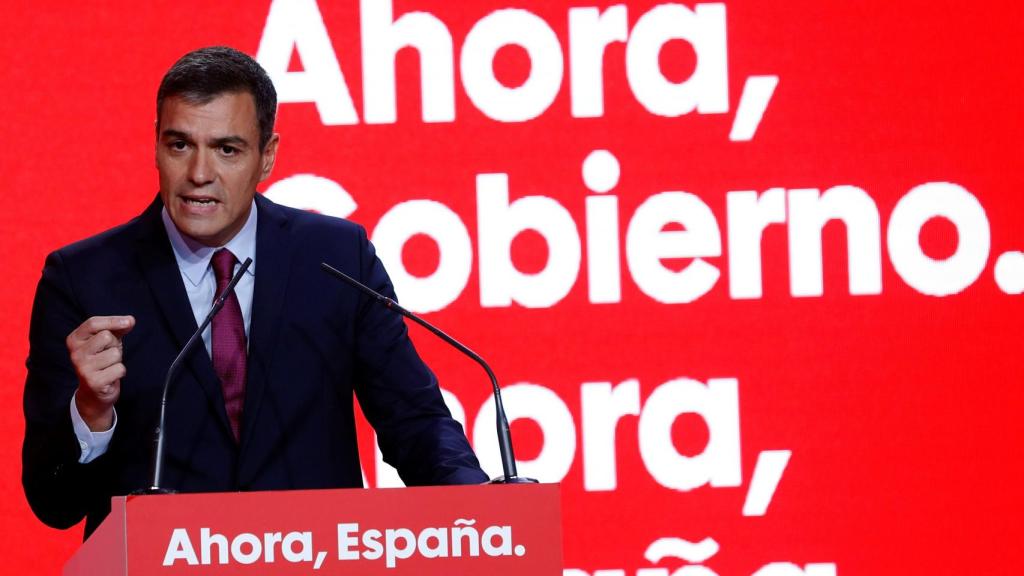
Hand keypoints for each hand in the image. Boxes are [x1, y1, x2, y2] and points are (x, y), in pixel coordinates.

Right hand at [67, 316, 134, 431]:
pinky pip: (119, 368)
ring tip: (109, 366)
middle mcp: (75, 354)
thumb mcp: (107, 341)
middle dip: (115, 344)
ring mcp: (83, 368)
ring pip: (114, 353)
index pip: (93, 323)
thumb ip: (117, 328)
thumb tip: (130, 320)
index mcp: (74, 340)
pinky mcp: (94, 382)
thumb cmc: (102, 361)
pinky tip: (111, 376)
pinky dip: (120, 372)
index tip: (129, 321)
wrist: (94, 392)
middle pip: (106, 337)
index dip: (113, 320)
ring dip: (118, 360)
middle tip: (108, 354)